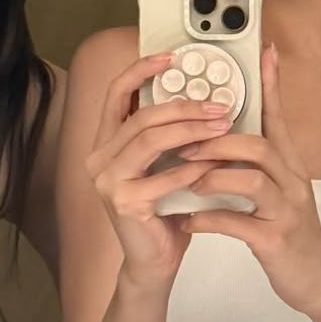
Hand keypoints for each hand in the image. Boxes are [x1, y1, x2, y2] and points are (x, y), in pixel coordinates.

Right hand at [86, 52, 234, 291]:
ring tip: (222, 126)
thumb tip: (201, 97)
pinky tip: (214, 165)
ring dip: (190, 130)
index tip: (171, 57)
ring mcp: (107, 180)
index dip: (141, 70)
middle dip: (183, 105)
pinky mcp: (123, 202)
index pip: (116, 93)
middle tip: (218, 105)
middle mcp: (99, 157)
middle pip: (141, 115)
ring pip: (150, 139)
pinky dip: (192, 168)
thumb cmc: (164, 211)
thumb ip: (169, 135)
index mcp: (106, 142)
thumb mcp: (164, 165)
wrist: (154, 264)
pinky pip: (163, 176)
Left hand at [181, 45, 320, 318]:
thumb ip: (255, 162)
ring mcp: (286, 211)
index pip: (278, 117)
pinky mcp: (276, 241)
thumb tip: (223, 136)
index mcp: (289, 166)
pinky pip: (239, 223)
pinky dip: (209, 219)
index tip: (263, 53)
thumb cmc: (289, 232)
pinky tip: (188, 220)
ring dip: (213, 176)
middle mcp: (291, 182)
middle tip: (183, 143)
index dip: (270, 85)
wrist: (318, 283)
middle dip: (217, 141)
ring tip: (187, 180)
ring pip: (252, 179)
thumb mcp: (278, 190)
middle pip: (258, 145)